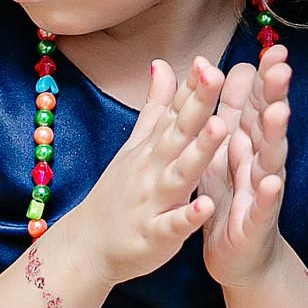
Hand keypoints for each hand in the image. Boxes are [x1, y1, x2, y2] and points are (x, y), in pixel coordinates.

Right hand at [48, 59, 230, 285]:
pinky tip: (207, 206)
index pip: (174, 111)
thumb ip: (155, 107)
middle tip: (215, 76)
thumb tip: (163, 64)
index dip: (192, 86)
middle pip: (178, 133)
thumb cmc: (117, 195)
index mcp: (152, 148)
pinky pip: (174, 226)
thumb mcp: (135, 147)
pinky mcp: (155, 236)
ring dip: (198, 151)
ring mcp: (153, 203)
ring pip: (180, 174)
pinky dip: (189, 216)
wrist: (87, 247)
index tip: (208, 60)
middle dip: (198, 105)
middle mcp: (152, 169)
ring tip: (220, 127)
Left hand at [198, 47, 291, 286]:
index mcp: (247, 142)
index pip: (259, 104)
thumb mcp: (225, 147)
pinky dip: (267, 194)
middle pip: (269, 124)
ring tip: (279, 114)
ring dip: (276, 136)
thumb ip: (233, 109)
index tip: (274, 49)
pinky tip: (270, 182)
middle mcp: (260, 161)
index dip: (266, 78)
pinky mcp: (256, 221)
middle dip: (276, 96)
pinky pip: (263, 206)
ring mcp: (261, 190)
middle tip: (282, 69)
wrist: (235, 253)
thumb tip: (241, 66)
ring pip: (271, 159)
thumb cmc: (229, 195)